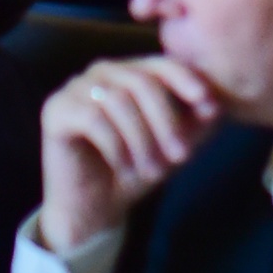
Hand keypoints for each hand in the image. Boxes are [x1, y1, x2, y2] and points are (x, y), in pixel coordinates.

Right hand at [37, 56, 221, 250]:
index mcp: (131, 72)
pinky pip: (93, 118)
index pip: (162, 64)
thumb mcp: (173, 145)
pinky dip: (116, 145)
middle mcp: (102, 72)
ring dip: (143, 140)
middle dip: (168, 121)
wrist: (93, 207)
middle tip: (182, 157)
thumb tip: (216, 104)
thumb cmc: (135, 170)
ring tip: (154, 172)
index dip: (187, 80)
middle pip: (143, 82)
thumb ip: (195, 123)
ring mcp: (75, 88)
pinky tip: (125, 167)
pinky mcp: (55, 110)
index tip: (210, 105)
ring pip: (119, 101)